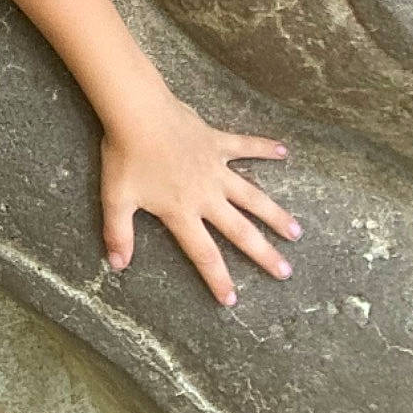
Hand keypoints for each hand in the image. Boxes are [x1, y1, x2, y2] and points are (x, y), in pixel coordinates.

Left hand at [99, 92, 300, 306]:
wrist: (138, 113)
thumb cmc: (126, 156)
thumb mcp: (115, 199)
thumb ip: (118, 233)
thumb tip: (117, 266)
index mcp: (182, 211)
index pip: (203, 253)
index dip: (217, 278)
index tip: (232, 300)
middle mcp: (206, 195)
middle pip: (239, 231)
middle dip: (263, 254)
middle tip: (286, 273)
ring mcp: (215, 168)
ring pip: (252, 196)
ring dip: (274, 214)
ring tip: (296, 231)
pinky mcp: (217, 142)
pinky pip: (246, 146)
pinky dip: (265, 148)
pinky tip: (285, 151)